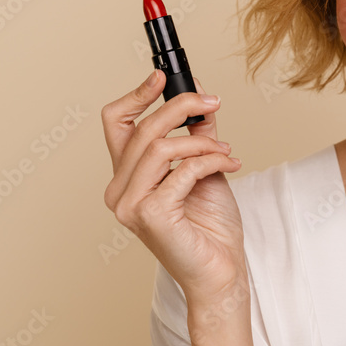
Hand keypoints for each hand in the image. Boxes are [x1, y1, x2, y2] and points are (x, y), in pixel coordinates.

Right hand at [102, 70, 245, 302]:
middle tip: (214, 102)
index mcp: (126, 177)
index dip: (136, 94)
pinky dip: (212, 160)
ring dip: (203, 141)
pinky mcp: (151, 215)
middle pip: (142, 128)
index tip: (163, 75)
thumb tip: (199, 94)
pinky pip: (183, 169)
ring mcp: (130, 205)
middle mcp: (119, 190)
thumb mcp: (204, 166)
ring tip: (226, 151)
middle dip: (182, 106)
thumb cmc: (209, 226)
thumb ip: (197, 133)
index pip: (115, 123)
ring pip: (160, 146)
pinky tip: (230, 165)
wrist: (222, 270)